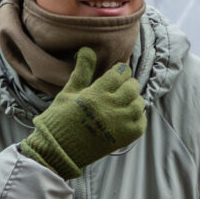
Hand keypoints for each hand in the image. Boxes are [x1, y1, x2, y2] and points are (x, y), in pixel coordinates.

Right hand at [21, 48, 148, 179]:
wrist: (58, 150)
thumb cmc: (59, 119)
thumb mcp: (68, 92)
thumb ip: (82, 71)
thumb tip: (87, 49)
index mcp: (96, 94)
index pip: (119, 73)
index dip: (119, 70)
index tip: (116, 73)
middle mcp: (111, 107)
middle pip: (132, 86)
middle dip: (127, 84)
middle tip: (119, 87)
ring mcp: (120, 124)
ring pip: (139, 103)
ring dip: (133, 100)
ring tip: (122, 102)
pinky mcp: (125, 138)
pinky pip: (141, 122)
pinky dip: (137, 117)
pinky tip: (125, 116)